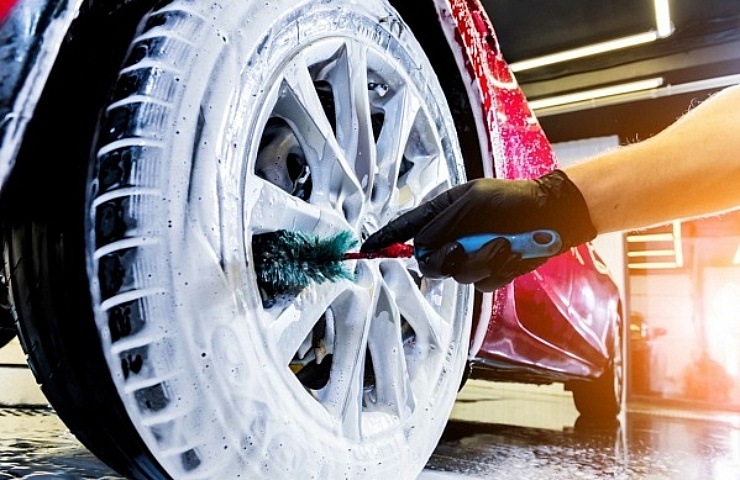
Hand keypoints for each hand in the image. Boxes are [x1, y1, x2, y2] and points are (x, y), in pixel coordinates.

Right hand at [361, 170, 595, 290]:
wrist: (550, 217)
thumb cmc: (510, 200)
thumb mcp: (471, 202)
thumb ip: (441, 224)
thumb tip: (419, 246)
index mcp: (441, 214)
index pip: (404, 229)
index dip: (384, 240)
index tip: (365, 249)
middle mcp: (451, 237)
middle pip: (427, 261)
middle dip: (446, 258)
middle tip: (462, 248)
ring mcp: (469, 255)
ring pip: (457, 275)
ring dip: (481, 261)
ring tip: (502, 244)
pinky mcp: (489, 271)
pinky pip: (482, 282)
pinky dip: (497, 269)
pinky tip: (511, 253)